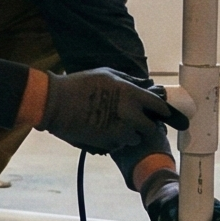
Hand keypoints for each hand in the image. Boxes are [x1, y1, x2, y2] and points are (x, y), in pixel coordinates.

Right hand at [37, 67, 180, 153]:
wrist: (57, 104)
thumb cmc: (80, 84)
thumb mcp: (107, 74)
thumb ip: (129, 81)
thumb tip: (144, 85)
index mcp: (131, 94)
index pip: (158, 106)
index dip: (162, 111)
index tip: (162, 114)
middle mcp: (130, 114)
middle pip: (151, 128)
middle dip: (147, 126)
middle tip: (139, 123)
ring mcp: (119, 131)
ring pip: (136, 139)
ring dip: (131, 135)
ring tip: (117, 127)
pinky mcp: (108, 143)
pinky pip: (120, 145)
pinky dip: (116, 141)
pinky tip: (105, 132)